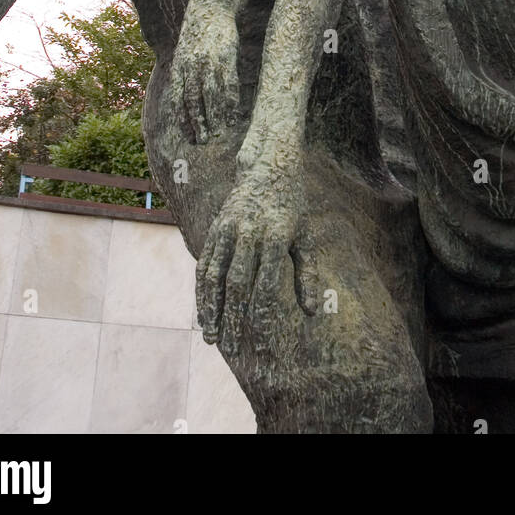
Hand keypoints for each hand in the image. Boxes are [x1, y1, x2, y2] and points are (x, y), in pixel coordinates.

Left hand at [172, 0, 240, 143]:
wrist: (210, 6)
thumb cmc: (198, 34)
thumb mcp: (185, 53)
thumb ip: (184, 74)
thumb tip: (182, 97)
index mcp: (180, 67)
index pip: (177, 100)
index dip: (182, 120)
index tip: (188, 137)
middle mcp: (192, 67)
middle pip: (193, 101)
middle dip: (197, 123)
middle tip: (203, 142)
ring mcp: (209, 62)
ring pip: (211, 95)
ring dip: (215, 116)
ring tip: (219, 133)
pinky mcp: (226, 56)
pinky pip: (228, 83)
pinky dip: (231, 100)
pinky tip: (234, 113)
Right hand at [196, 158, 317, 358]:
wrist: (269, 165)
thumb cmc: (292, 206)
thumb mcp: (305, 236)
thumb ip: (307, 274)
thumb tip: (312, 311)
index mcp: (276, 237)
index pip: (266, 287)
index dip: (263, 319)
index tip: (262, 346)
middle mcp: (250, 233)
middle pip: (237, 285)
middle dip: (233, 320)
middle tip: (231, 350)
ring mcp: (229, 228)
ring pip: (215, 275)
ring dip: (211, 309)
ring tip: (211, 338)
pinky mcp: (216, 227)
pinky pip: (205, 262)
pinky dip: (202, 289)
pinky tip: (203, 310)